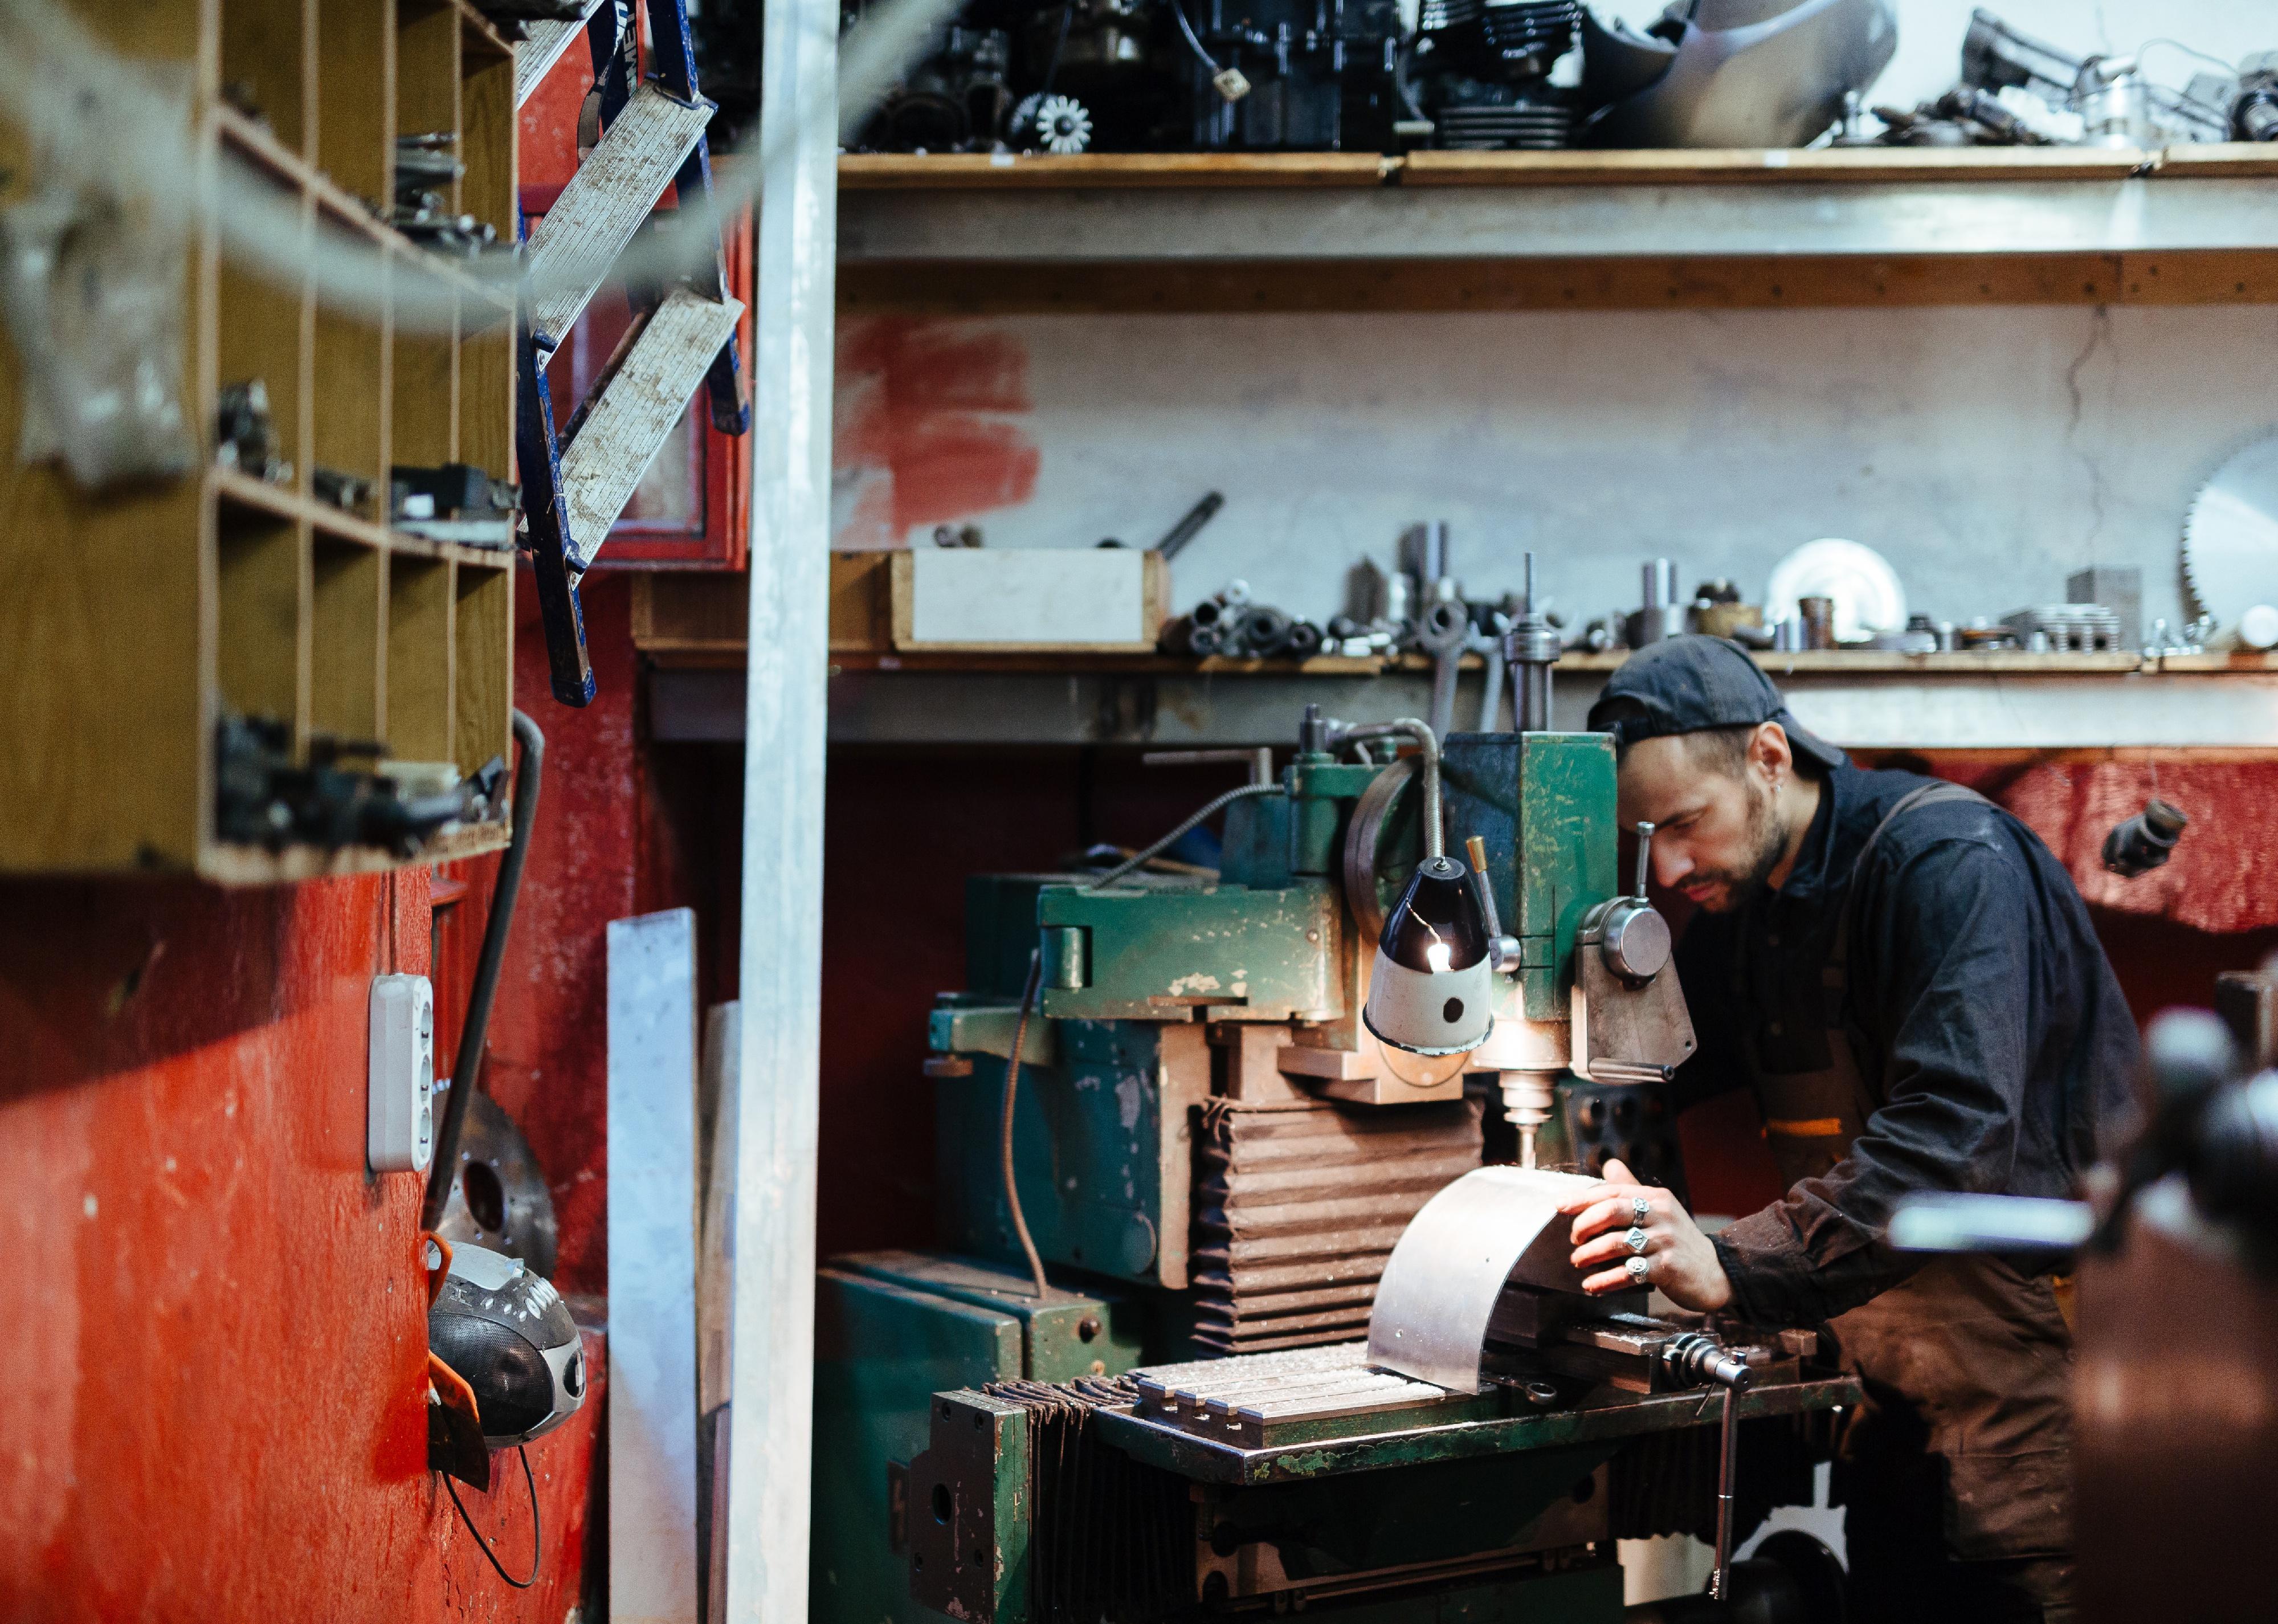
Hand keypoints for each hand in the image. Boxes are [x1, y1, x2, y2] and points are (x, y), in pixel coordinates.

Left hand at [1558, 1159, 1733, 1311]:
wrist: (1715, 1272)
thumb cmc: (1678, 1240)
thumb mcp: (1660, 1210)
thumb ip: (1632, 1190)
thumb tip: (1609, 1165)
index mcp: (1655, 1198)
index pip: (1612, 1191)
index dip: (1582, 1198)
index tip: (1560, 1206)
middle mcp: (1661, 1215)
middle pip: (1611, 1211)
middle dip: (1584, 1225)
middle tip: (1574, 1239)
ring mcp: (1665, 1241)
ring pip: (1615, 1243)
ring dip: (1589, 1254)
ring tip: (1578, 1261)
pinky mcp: (1668, 1268)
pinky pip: (1628, 1272)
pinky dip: (1604, 1280)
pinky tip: (1592, 1285)